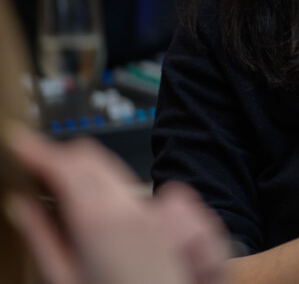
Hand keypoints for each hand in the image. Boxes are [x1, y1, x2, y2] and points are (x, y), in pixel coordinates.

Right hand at [4, 125, 227, 283]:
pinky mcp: (165, 216)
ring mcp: (151, 208)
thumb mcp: (63, 278)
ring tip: (59, 187)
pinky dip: (108, 184)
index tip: (19, 143)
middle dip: (60, 156)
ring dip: (84, 169)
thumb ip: (40, 236)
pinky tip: (95, 204)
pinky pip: (131, 186)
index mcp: (97, 218)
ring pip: (112, 168)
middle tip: (34, 167)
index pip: (65, 164)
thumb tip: (19, 205)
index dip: (37, 149)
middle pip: (90, 156)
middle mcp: (128, 205)